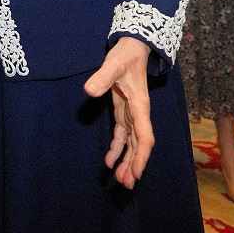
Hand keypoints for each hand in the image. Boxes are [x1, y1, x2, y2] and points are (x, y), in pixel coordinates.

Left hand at [83, 36, 153, 188]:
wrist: (132, 47)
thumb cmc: (125, 56)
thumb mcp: (113, 64)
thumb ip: (102, 76)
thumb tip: (89, 90)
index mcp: (140, 106)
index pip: (144, 136)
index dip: (140, 156)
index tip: (136, 172)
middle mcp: (139, 114)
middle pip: (139, 145)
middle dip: (134, 164)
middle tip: (126, 184)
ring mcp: (132, 114)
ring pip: (132, 143)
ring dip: (127, 161)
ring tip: (120, 181)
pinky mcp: (124, 112)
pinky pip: (123, 136)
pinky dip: (117, 149)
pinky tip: (109, 163)